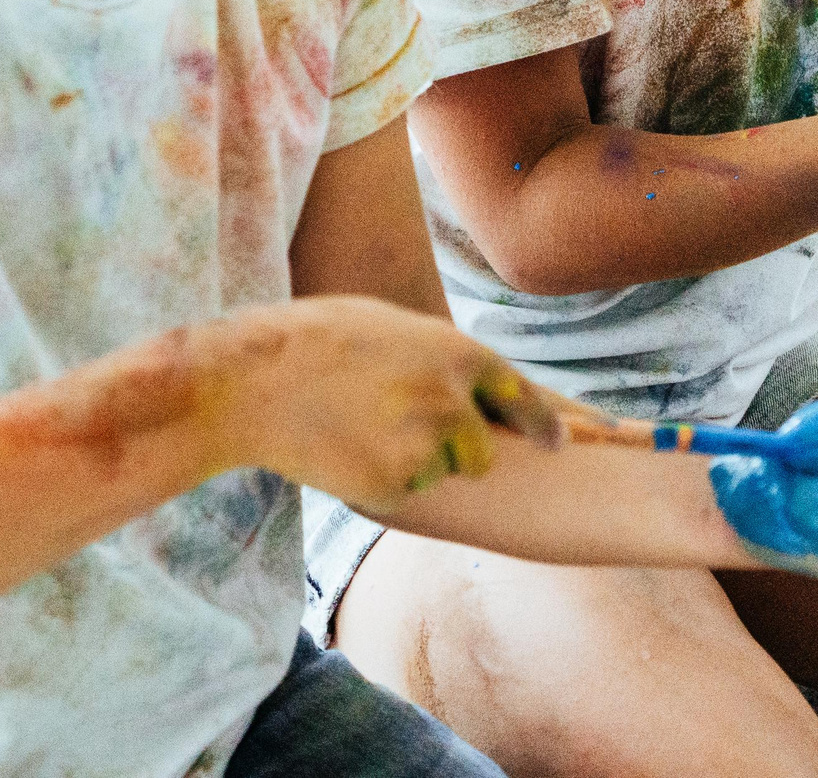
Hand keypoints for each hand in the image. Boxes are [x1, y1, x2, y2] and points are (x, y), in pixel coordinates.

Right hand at [222, 296, 559, 513]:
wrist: (258, 380)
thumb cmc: (318, 340)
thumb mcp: (391, 325)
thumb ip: (437, 356)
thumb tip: (469, 380)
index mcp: (456, 354)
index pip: (521, 397)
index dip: (543, 425)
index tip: (559, 444)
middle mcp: (452, 403)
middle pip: (481, 455)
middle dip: (457, 454)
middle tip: (406, 434)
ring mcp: (424, 447)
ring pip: (436, 475)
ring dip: (411, 466)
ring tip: (358, 429)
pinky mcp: (393, 485)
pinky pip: (399, 493)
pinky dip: (378, 481)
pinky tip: (343, 451)